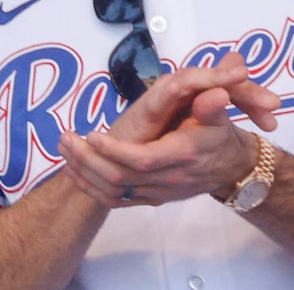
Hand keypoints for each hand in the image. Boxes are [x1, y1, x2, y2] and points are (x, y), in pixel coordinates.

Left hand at [57, 59, 279, 208]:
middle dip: (89, 160)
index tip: (92, 134)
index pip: (143, 160)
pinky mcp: (150, 199)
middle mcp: (168, 179)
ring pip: (113, 192)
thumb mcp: (221, 115)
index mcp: (182, 156)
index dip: (115, 150)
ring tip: (64, 149)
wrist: (229, 167)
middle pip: (120, 178)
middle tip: (65, 138)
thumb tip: (216, 92)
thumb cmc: (220, 135)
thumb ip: (212, 105)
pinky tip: (75, 170)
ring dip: (84, 173)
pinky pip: (115, 201)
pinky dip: (91, 187)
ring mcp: (157, 192)